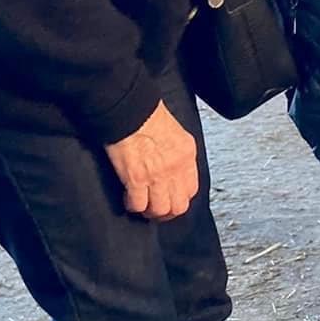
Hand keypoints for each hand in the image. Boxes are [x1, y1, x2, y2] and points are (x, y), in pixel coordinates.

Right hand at [103, 98, 200, 221]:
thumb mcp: (175, 132)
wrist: (130, 109)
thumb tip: (172, 169)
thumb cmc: (147, 115)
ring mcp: (157, 174)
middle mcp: (175, 167)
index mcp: (187, 154)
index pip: (191, 189)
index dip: (179, 199)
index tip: (170, 199)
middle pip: (178, 206)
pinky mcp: (136, 178)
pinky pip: (138, 204)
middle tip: (155, 209)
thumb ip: (177, 153)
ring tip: (142, 206)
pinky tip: (128, 198)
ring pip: (160, 209)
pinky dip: (132, 205)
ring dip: (149, 211)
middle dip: (166, 212)